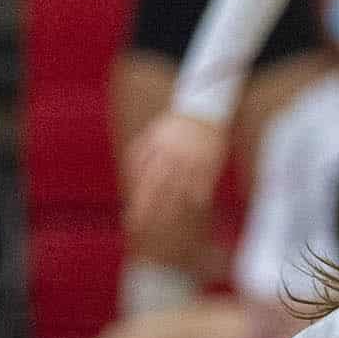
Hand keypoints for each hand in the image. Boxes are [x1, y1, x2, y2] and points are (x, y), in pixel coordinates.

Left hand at [126, 112, 228, 243]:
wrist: (202, 109)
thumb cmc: (174, 127)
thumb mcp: (153, 136)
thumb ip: (140, 156)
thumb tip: (129, 181)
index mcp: (156, 148)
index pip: (142, 178)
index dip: (136, 200)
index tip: (131, 220)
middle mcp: (172, 155)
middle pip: (158, 186)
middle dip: (147, 209)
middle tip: (140, 227)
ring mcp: (191, 158)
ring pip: (180, 187)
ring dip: (172, 208)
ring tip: (165, 224)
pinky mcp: (209, 161)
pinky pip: (203, 182)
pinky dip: (199, 194)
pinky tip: (196, 205)